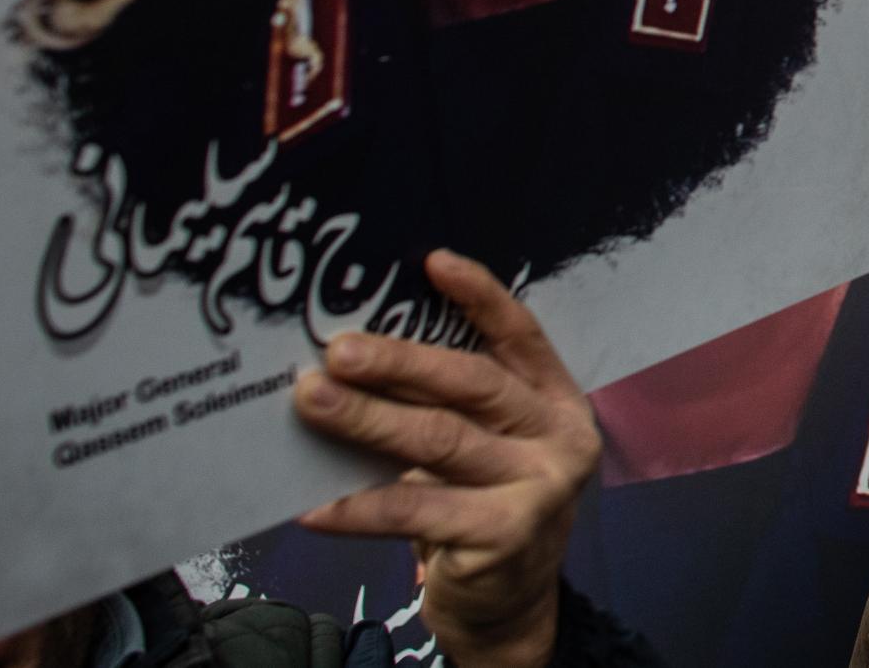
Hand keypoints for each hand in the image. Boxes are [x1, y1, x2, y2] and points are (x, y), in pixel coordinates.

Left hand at [293, 252, 598, 667]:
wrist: (509, 605)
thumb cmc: (483, 506)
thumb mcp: (483, 447)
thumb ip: (447, 407)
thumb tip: (354, 363)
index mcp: (555, 399)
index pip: (521, 334)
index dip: (480, 296)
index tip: (430, 262)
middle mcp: (557, 435)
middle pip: (473, 384)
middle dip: (400, 361)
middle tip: (337, 349)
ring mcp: (538, 485)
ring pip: (441, 440)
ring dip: (367, 419)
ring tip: (311, 401)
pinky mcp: (505, 535)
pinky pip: (417, 510)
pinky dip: (359, 505)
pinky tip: (313, 503)